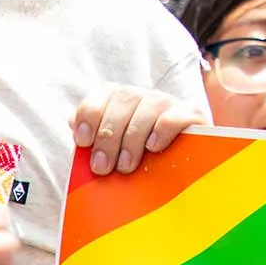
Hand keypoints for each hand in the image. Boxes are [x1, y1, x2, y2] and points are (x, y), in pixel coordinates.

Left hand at [72, 86, 207, 175]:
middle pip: (123, 99)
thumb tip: (72, 123)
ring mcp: (170, 102)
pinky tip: (153, 147)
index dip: (90, 114)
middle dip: (108, 135)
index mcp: (122, 100)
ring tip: (126, 167)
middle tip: (102, 167)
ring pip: (148, 106)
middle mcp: (144, 96)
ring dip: (132, 138)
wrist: (185, 171)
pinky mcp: (193, 114)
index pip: (103, 93)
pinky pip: (175, 114)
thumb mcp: (114, 152)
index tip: (82, 141)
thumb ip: (94, 137)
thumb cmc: (141, 163)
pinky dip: (163, 129)